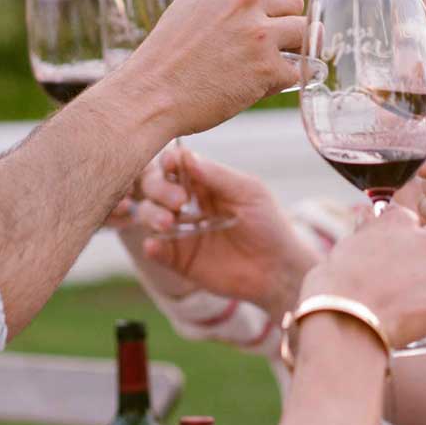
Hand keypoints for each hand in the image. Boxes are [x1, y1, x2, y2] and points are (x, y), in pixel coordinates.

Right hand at [102, 0, 305, 137]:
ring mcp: (259, 33)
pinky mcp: (267, 67)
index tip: (268, 12)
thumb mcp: (191, 6)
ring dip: (292, 49)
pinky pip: (299, 68)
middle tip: (264, 44)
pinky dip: (284, 79)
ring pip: (305, 31)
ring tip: (265, 63)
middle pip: (295, 1)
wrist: (151, 94)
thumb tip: (264, 1)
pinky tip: (259, 84)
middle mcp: (245, 1)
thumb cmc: (166, 58)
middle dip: (285, 22)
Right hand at [129, 146, 319, 315]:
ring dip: (152, 214)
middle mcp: (185, 202)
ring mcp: (179, 230)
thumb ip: (217, 175)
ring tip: (168, 222)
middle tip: (178, 200)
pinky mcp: (178, 258)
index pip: (174, 164)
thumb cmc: (267, 223)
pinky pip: (156, 250)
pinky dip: (152, 246)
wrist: (277, 269)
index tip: (170, 163)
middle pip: (154, 186)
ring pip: (148, 214)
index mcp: (202, 181)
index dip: (168, 161)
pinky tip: (154, 245)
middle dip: (158, 188)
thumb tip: (186, 156)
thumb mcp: (248, 192)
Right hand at [299, 206, 425, 347]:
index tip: (390, 265)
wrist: (345, 317)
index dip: (401, 249)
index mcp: (401, 220)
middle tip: (396, 291)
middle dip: (420, 269)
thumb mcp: (348, 245)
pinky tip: (412, 322)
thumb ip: (368, 229)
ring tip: (401, 309)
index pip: (412, 227)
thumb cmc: (337, 284)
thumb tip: (369, 214)